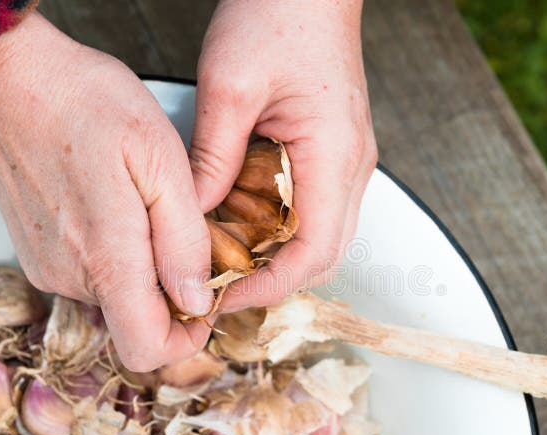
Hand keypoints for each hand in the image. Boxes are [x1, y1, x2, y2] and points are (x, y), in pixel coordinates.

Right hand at [0, 13, 213, 370]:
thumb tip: (197, 301)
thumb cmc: (84, 102)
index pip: (147, 350)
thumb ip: (183, 240)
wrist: (4, 74)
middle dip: (171, 291)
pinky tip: (120, 204)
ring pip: (114, 296)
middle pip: (135, 322)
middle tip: (186, 230)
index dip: (186, 339)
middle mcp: (68, 277)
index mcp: (105, 260)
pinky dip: (116, 254)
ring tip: (150, 206)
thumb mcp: (159, 159)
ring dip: (144, 267)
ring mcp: (46, 266)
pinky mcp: (36, 252)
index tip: (207, 300)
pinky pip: (89, 274)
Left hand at [190, 0, 376, 310]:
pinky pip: (314, 209)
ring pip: (320, 236)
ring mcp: (349, 161)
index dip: (270, 285)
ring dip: (275, 255)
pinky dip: (280, 228)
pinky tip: (243, 221)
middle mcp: (352, 166)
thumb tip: (194, 214)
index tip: (225, 295)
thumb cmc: (278, 15)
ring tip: (226, 258)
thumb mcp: (229, 86)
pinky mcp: (336, 152)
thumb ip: (212, 157)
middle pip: (323, 254)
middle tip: (219, 285)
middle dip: (272, 279)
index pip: (314, 252)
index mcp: (334, 155)